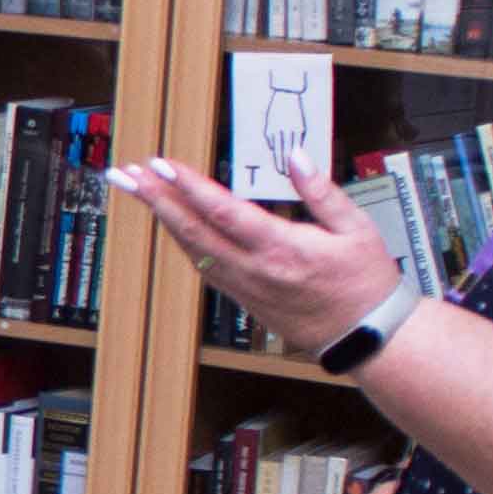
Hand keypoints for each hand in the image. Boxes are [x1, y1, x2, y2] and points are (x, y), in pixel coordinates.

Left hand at [106, 156, 401, 360]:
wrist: (367, 336)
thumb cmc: (365, 282)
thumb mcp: (356, 229)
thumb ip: (321, 191)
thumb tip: (296, 157)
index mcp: (281, 249)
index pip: (222, 212)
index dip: (187, 187)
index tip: (161, 165)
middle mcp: (254, 270)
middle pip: (192, 231)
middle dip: (154, 200)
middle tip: (125, 175)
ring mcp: (244, 287)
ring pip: (191, 249)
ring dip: (162, 218)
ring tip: (138, 190)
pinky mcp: (243, 298)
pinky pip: (203, 266)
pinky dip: (182, 241)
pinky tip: (170, 223)